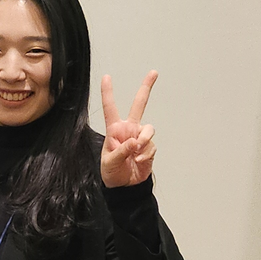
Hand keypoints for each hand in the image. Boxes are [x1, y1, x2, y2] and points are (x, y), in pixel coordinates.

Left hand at [100, 70, 157, 187]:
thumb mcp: (110, 162)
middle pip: (139, 104)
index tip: (106, 76)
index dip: (108, 92)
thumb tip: (134, 142)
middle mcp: (129, 129)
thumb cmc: (112, 173)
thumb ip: (121, 151)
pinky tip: (139, 161)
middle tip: (154, 72)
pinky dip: (146, 154)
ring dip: (144, 140)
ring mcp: (140, 137)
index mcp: (114, 130)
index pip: (110, 108)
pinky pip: (151, 145)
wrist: (125, 187)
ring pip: (149, 128)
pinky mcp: (149, 147)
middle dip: (146, 88)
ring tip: (136, 152)